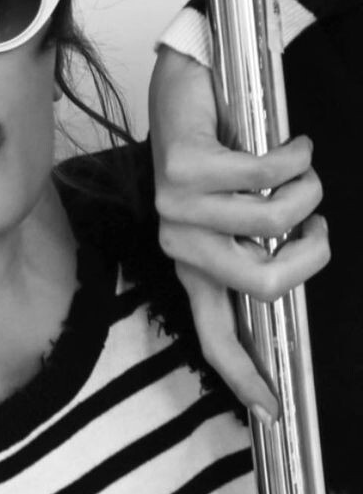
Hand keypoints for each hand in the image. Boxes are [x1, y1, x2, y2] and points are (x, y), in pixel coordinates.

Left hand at [149, 46, 328, 422]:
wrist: (190, 83)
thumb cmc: (224, 151)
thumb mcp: (240, 213)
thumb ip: (259, 253)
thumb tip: (291, 281)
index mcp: (194, 267)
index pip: (214, 337)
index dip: (245, 376)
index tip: (273, 410)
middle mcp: (180, 246)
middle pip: (264, 284)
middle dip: (312, 254)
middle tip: (317, 224)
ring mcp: (176, 209)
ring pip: (274, 221)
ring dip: (307, 190)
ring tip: (296, 170)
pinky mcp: (181, 168)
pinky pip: (265, 174)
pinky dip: (296, 155)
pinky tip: (288, 145)